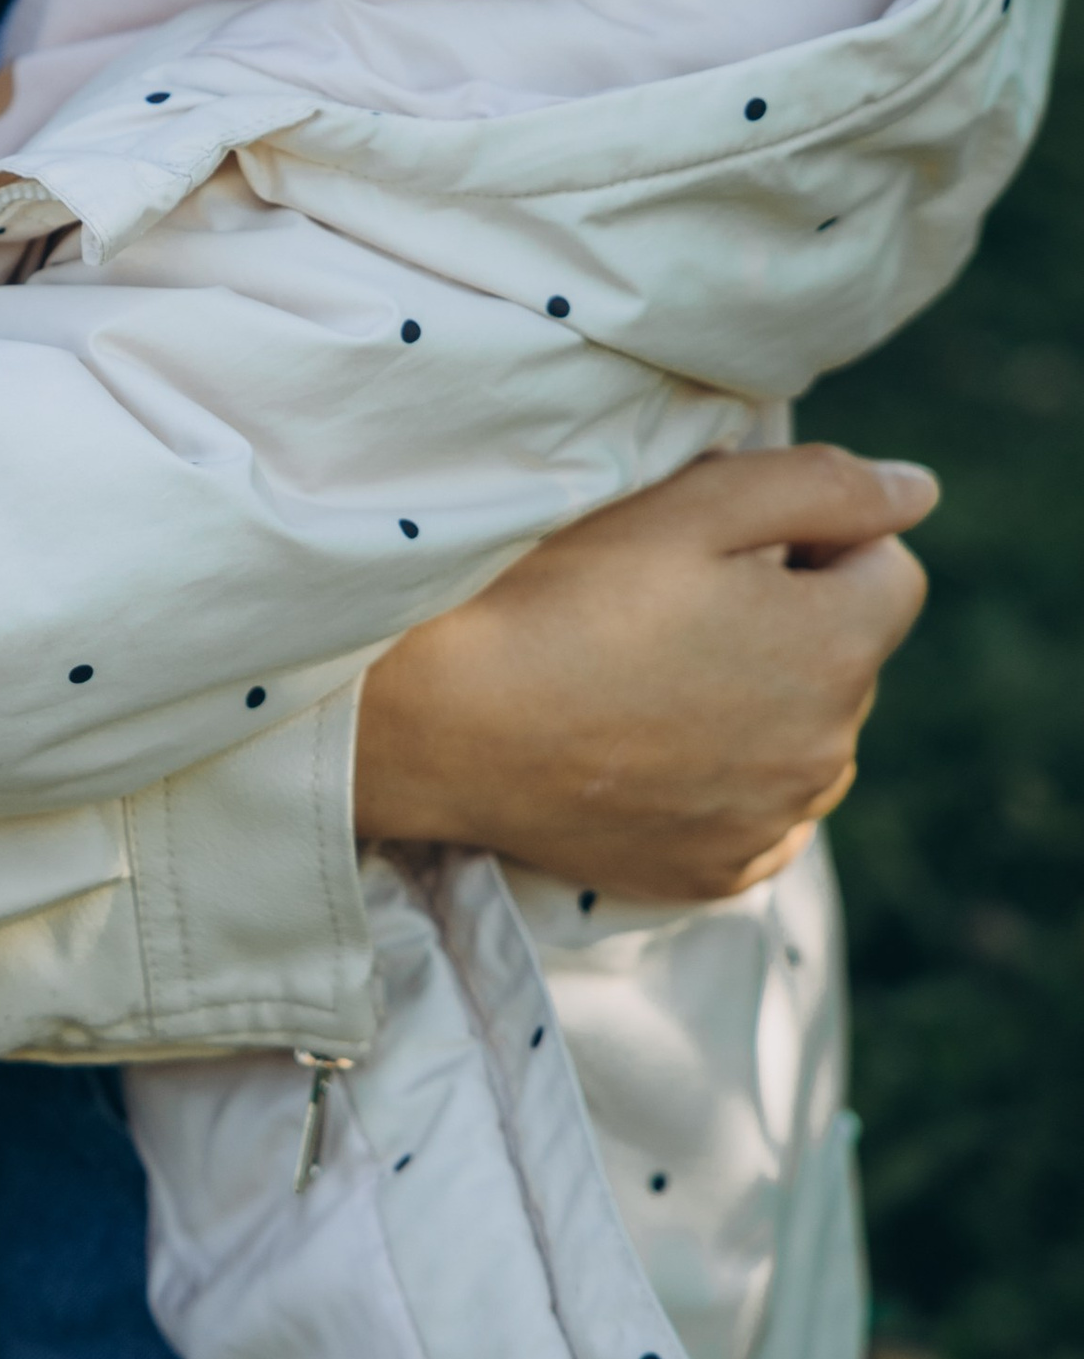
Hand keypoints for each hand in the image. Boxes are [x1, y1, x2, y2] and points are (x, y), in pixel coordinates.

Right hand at [355, 445, 935, 899]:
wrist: (439, 720)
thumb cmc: (558, 588)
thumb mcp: (692, 501)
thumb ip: (825, 485)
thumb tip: (918, 492)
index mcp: (836, 648)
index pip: (888, 569)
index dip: (810, 539)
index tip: (719, 544)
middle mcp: (828, 751)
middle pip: (845, 656)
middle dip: (787, 620)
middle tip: (666, 601)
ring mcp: (770, 823)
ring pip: (806, 736)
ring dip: (761, 699)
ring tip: (646, 673)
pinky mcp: (715, 873)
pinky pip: (759, 810)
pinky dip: (724, 776)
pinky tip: (644, 744)